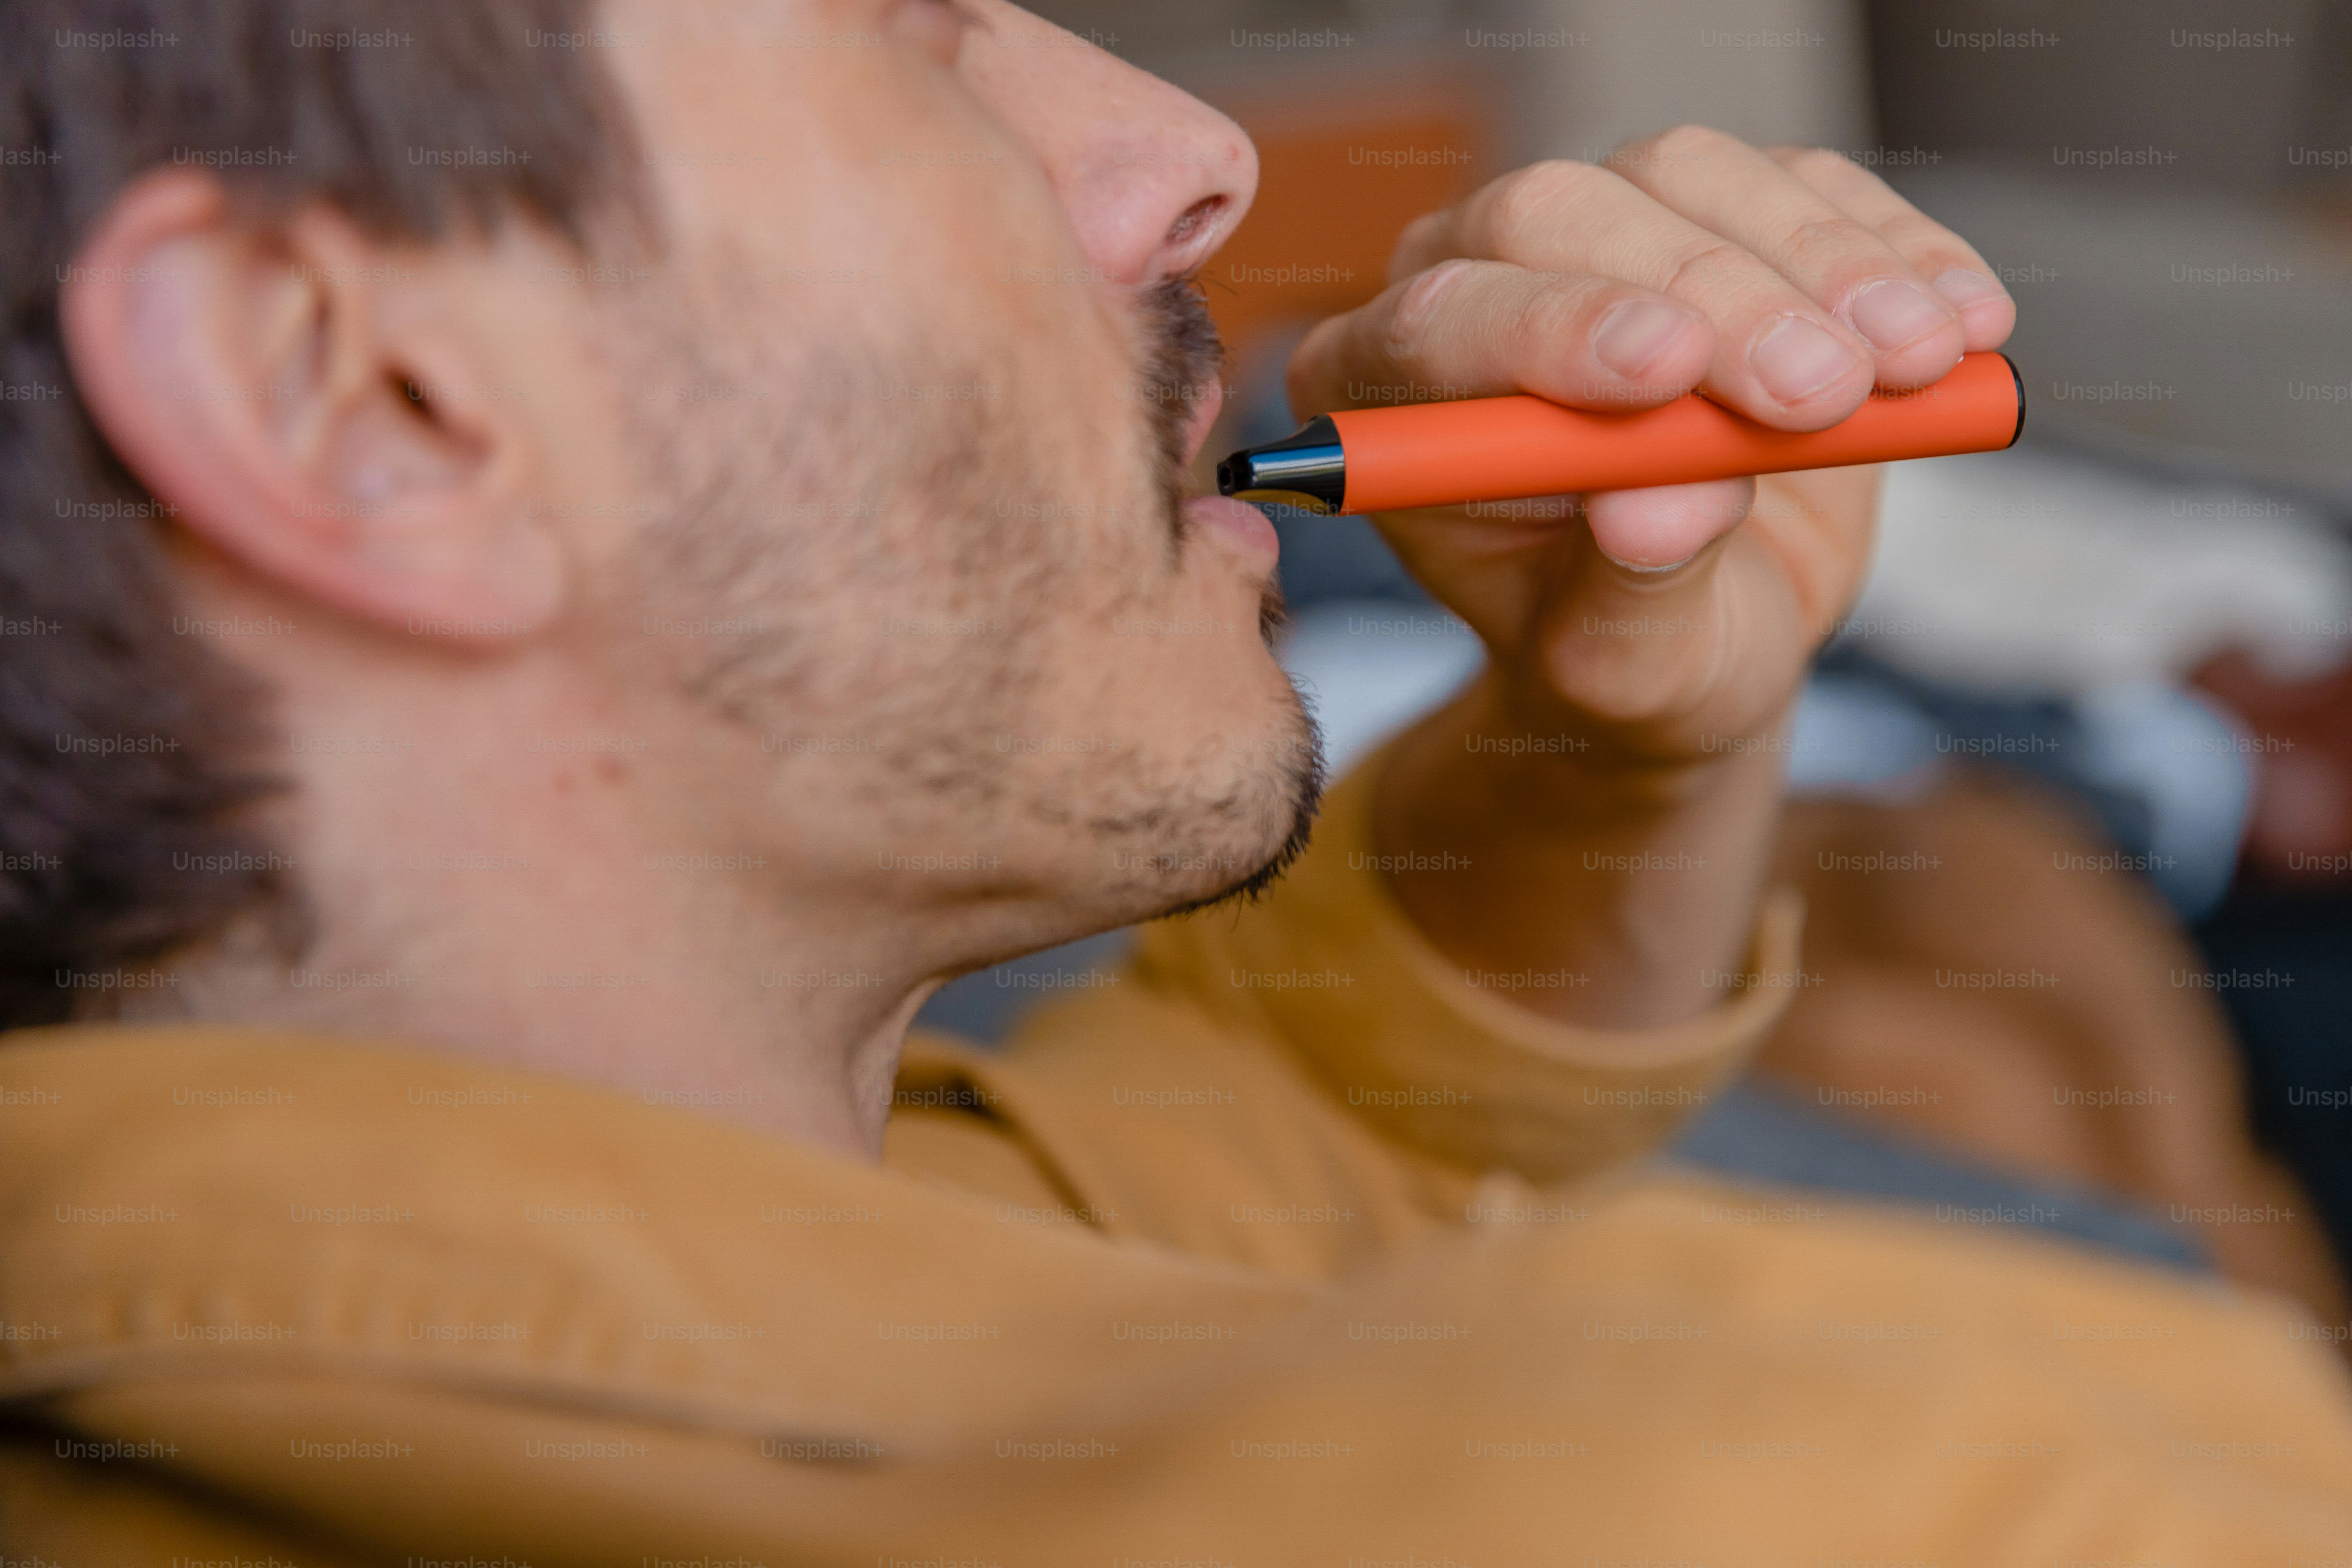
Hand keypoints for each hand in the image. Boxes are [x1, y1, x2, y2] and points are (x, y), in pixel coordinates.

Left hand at [1286, 126, 2015, 763]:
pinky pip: (1804, 182)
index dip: (1554, 329)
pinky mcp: (1723, 214)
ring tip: (1911, 367)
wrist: (1710, 638)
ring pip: (1689, 174)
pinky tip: (1962, 321)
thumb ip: (1633, 590)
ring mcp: (1596, 233)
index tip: (1668, 370)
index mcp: (1391, 401)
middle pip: (1561, 217)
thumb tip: (1663, 506)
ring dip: (1820, 265)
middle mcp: (1471, 282)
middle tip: (1823, 393)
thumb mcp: (1628, 670)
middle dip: (1712, 298)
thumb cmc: (1633, 659)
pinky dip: (1896, 247)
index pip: (1440, 323)